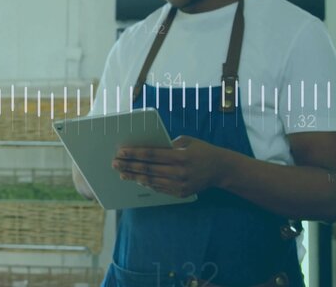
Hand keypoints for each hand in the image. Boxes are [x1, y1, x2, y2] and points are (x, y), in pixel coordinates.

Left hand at [112, 136, 231, 197]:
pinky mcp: (181, 193)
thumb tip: (145, 147)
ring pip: (151, 181)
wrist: (221, 169)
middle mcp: (180, 172)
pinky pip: (159, 189)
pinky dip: (147, 184)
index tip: (120, 152)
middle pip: (148, 169)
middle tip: (115, 164)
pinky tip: (137, 179)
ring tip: (122, 173)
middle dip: (129, 166)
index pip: (151, 155)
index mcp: (180, 156)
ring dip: (134, 177)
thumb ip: (167, 144)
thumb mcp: (186, 141)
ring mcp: (180, 185)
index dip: (134, 153)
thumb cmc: (201, 150)